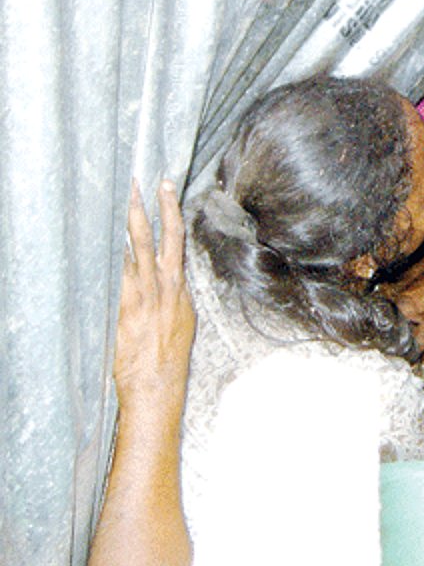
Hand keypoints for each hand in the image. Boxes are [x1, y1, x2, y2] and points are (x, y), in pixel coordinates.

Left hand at [116, 180, 194, 407]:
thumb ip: (172, 297)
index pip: (177, 240)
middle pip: (163, 236)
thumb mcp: (180, 322)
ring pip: (140, 248)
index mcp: (179, 287)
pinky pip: (118, 271)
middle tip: (150, 181)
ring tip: (126, 197)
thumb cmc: (167, 358)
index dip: (171, 212)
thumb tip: (167, 281)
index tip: (165, 188)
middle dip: (157, 206)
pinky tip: (102, 235)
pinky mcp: (126, 306)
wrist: (157, 383)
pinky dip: (111, 251)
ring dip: (132, 221)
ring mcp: (145, 294)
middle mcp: (166, 286)